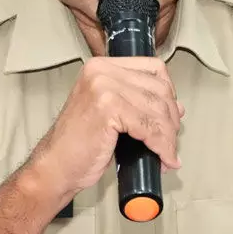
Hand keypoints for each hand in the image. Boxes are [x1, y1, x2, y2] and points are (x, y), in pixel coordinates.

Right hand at [28, 56, 183, 200]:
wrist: (55, 166)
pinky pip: (149, 128)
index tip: (171, 115)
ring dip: (169, 137)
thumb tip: (178, 106)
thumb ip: (138, 104)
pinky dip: (162, 147)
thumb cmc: (78, 144)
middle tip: (170, 141)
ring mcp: (103, 87)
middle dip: (171, 119)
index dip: (169, 93)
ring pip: (157, 110)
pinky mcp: (107, 109)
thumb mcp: (110, 114)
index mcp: (101, 67)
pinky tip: (164, 159)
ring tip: (167, 154)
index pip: (153, 68)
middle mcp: (102, 71)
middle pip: (159, 89)